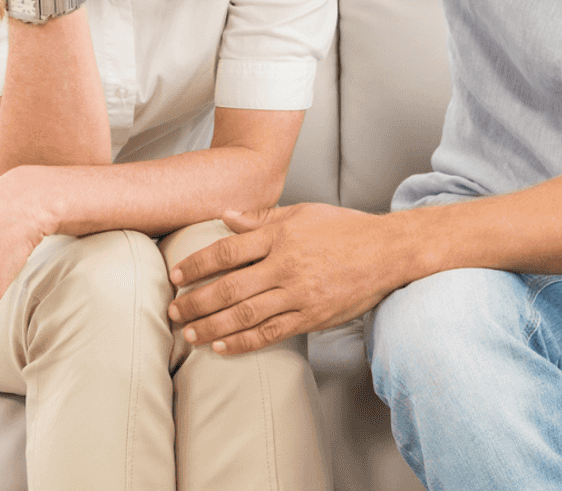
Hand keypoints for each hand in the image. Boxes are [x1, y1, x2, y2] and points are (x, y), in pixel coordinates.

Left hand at [168, 204, 418, 354]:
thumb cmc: (345, 229)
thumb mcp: (302, 213)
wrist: (387, 251)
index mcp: (281, 236)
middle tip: (173, 311)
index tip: (175, 275)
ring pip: (246, 315)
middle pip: (230, 287)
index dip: (196, 264)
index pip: (227, 251)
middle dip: (196, 301)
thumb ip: (261, 218)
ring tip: (190, 334)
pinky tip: (223, 348)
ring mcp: (300, 294)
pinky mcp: (312, 316)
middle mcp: (286, 265)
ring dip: (212, 327)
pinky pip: (272, 333)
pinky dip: (244, 342)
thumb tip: (225, 217)